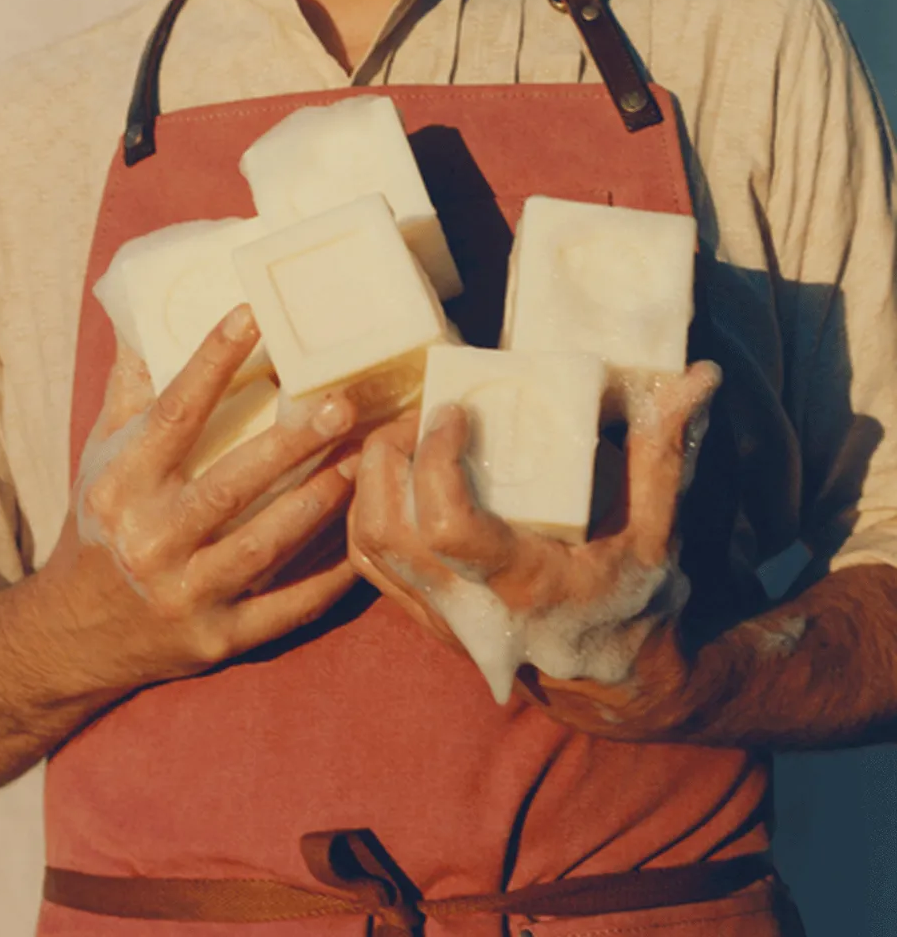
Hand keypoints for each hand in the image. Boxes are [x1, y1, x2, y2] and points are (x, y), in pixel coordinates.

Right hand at [44, 306, 360, 687]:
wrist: (75, 633)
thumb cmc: (101, 526)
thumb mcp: (101, 456)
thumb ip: (131, 391)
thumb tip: (144, 315)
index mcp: (121, 486)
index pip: (172, 416)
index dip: (211, 363)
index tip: (253, 316)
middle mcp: (149, 541)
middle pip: (228, 486)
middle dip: (289, 445)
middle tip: (342, 405)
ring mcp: (185, 594)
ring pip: (264, 545)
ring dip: (319, 503)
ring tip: (363, 462)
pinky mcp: (217, 637)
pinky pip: (285, 608)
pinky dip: (328, 579)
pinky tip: (363, 541)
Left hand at [348, 361, 720, 718]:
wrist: (613, 686)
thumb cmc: (638, 609)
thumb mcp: (661, 535)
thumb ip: (665, 456)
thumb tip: (697, 377)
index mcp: (527, 585)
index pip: (451, 528)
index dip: (437, 461)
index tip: (454, 412)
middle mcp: (471, 606)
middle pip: (390, 530)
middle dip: (389, 457)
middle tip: (422, 414)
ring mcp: (440, 616)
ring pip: (369, 544)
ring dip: (371, 481)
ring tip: (406, 437)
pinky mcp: (426, 616)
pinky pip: (370, 563)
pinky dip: (367, 512)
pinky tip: (394, 478)